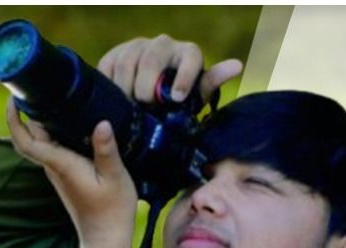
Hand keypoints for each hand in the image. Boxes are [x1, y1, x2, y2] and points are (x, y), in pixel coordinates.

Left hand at [7, 98, 136, 247]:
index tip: (13, 99)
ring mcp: (58, 172)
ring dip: (40, 120)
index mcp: (60, 165)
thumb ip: (106, 150)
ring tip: (51, 95)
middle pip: (31, 136)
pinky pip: (53, 148)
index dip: (14, 120)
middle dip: (26, 112)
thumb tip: (101, 123)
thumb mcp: (114, 177)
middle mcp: (53, 167)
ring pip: (42, 142)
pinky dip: (54, 131)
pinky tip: (69, 120)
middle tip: (32, 87)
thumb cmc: (111, 210)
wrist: (105, 238)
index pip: (26, 141)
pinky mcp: (66, 175)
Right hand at [98, 34, 242, 103]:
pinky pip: (108, 65)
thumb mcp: (195, 96)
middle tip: (144, 106)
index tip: (177, 98)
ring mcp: (137, 46)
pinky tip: (114, 98)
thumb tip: (237, 65)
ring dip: (125, 87)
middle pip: (152, 59)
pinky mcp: (115, 53)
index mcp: (187, 53)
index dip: (184, 77)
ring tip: (128, 106)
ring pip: (127, 62)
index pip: (190, 57)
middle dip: (146, 86)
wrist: (147, 98)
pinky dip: (109, 83)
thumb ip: (212, 82)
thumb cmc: (176, 98)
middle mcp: (163, 44)